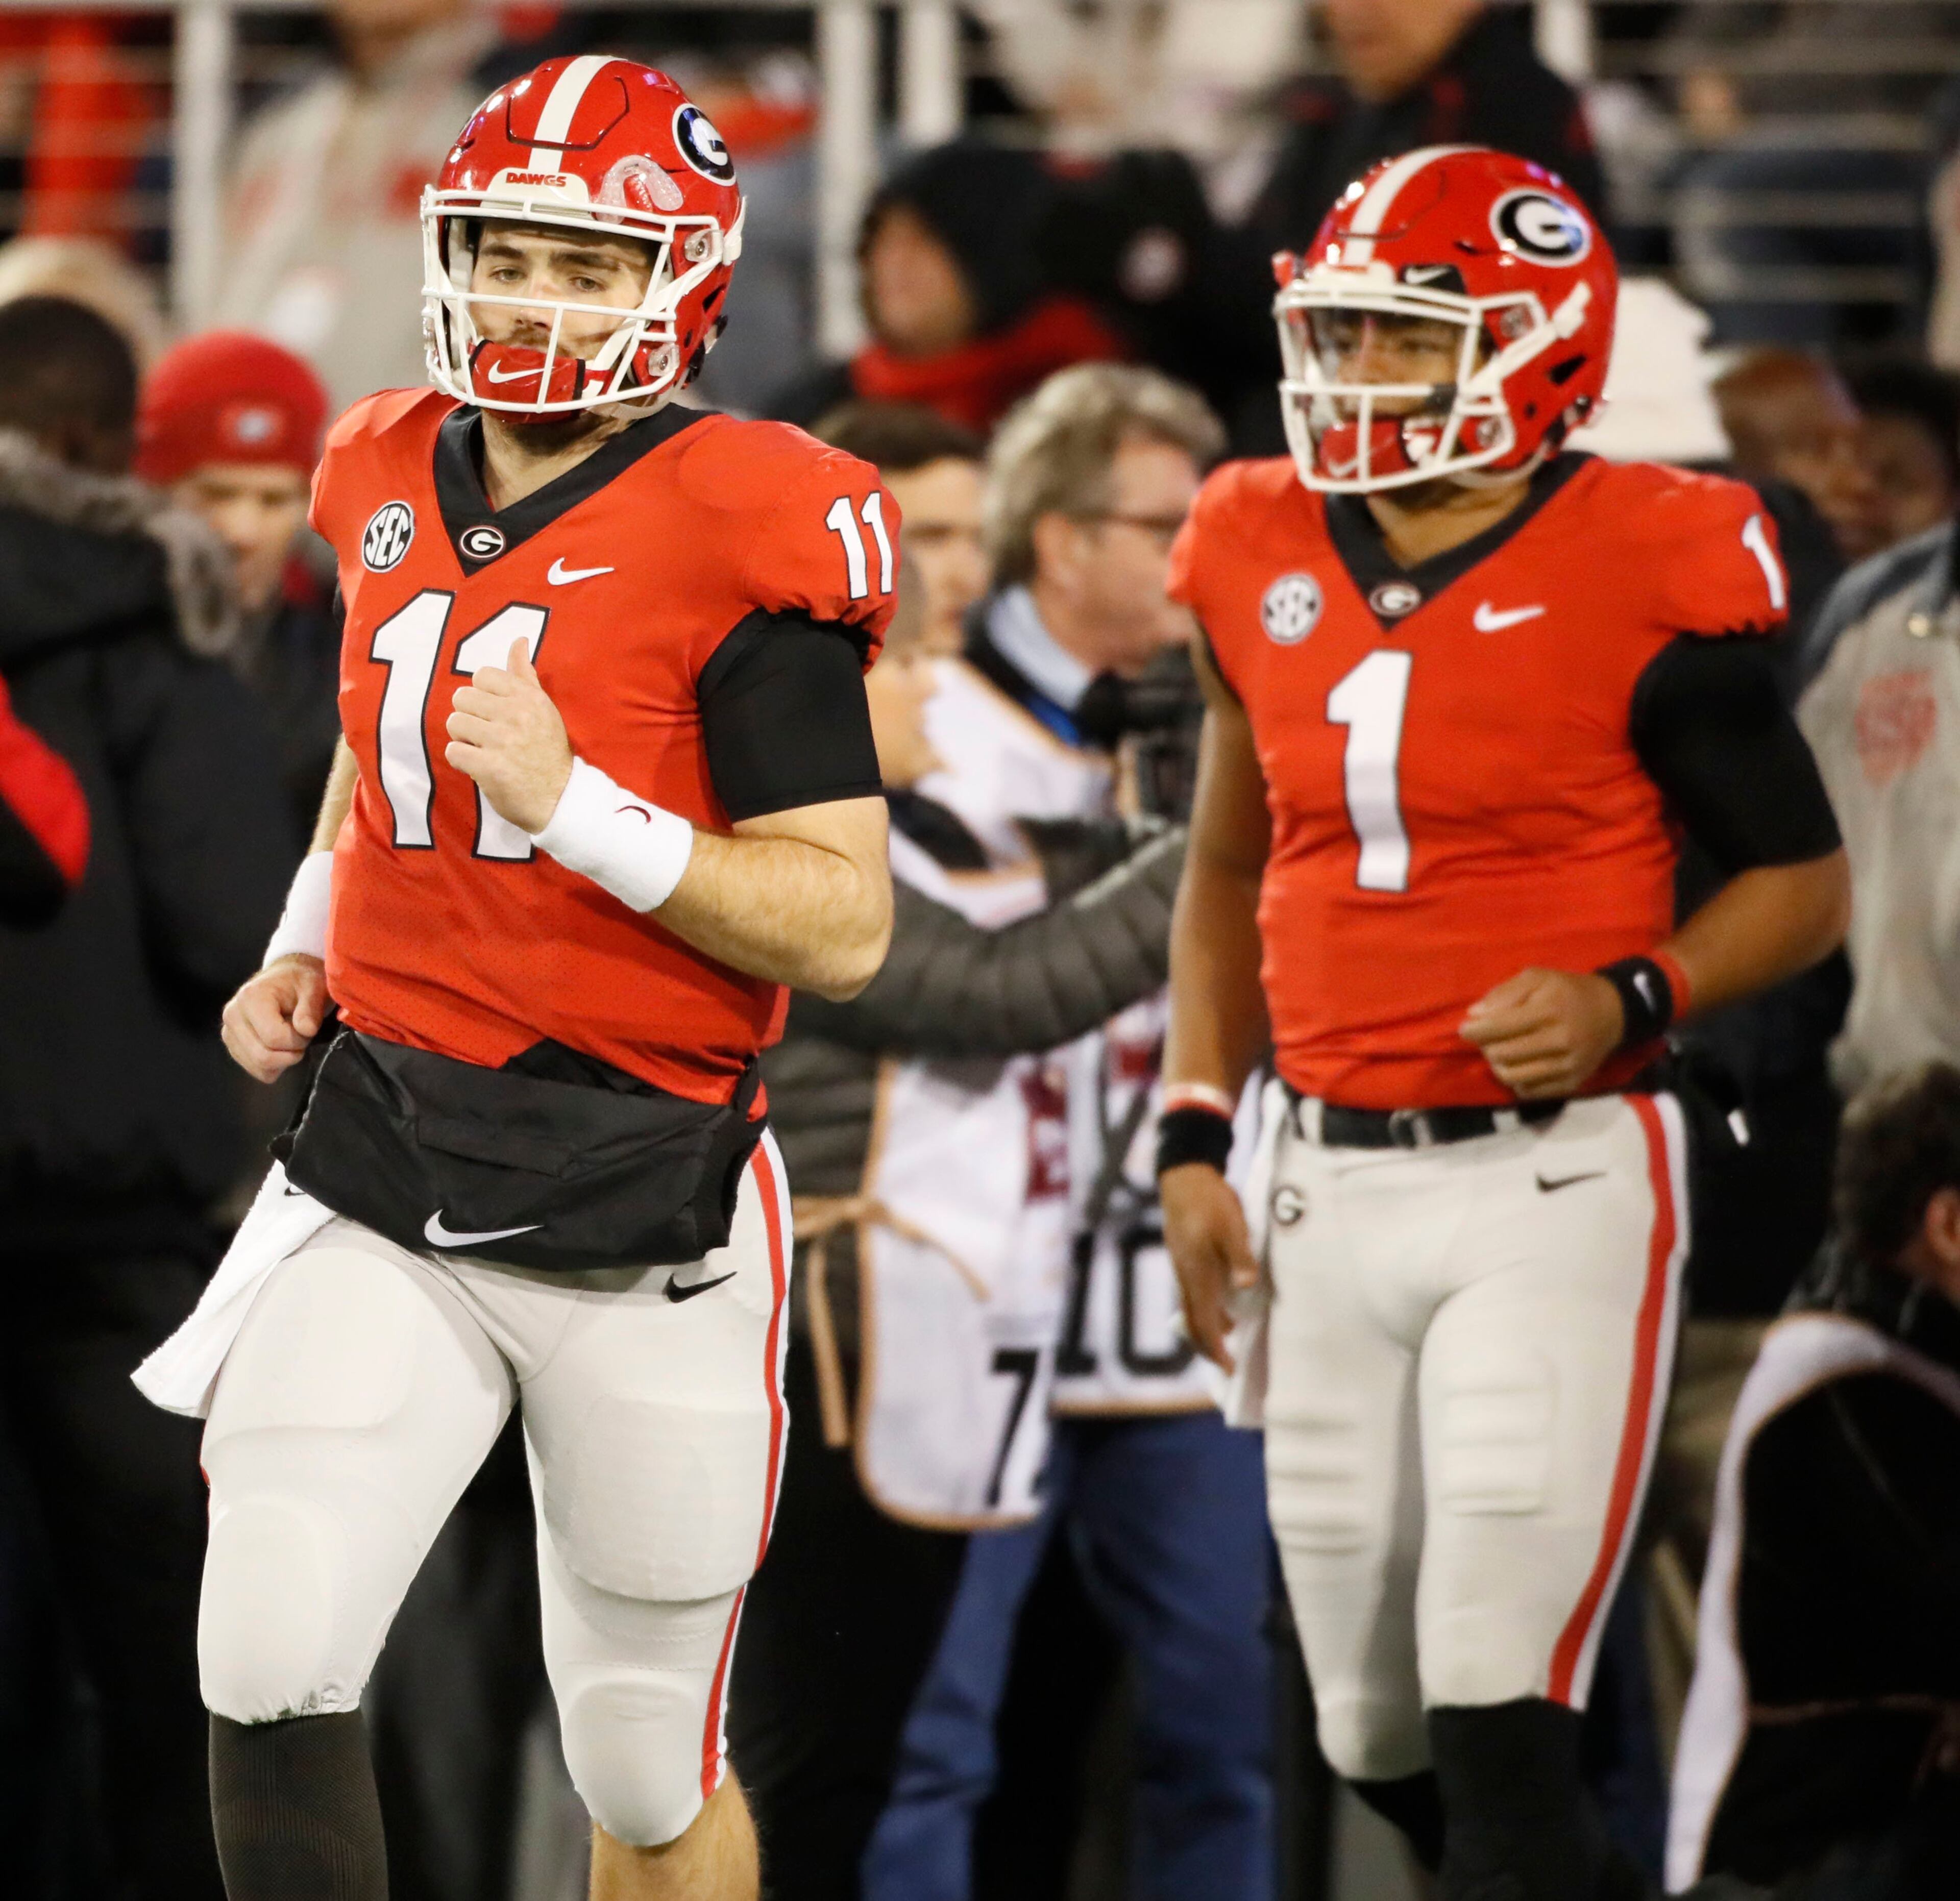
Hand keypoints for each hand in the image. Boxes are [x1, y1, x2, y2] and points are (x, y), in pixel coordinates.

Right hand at [222, 953, 327, 1082]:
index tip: (309, 1029)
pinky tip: (282, 1047)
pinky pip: (256, 1070)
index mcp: (250, 998)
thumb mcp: (313, 988)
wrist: (285, 979)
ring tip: (291, 1039)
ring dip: (283, 1061)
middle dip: (291, 1053)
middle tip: (303, 1038)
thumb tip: (306, 1030)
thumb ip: (310, 1009)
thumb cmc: (301, 982)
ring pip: (259, 1067)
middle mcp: (232, 1015)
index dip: (299, 1040)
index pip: (274, 1037)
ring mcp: (229, 1032)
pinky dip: (275, 1066)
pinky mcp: (233, 1045)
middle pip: (263, 1057)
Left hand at [445, 639, 572, 833]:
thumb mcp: (543, 709)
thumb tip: (519, 640)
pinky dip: (462, 761)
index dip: (482, 695)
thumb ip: (525, 675)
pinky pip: (454, 751)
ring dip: (464, 739)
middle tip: (485, 734)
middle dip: (468, 717)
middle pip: (462, 698)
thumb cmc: (547, 752)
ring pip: (454, 723)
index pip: (482, 675)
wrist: (561, 799)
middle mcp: (517, 715)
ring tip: (482, 749)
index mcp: (529, 698)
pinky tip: (479, 766)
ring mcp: (503, 741)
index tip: (495, 713)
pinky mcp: (490, 767)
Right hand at [1161, 1162, 1258, 1371]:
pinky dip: (1205, 1309)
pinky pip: (1192, 1294)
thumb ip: (1239, 1256)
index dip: (1215, 1350)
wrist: (1184, 1176)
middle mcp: (1186, 1277)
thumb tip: (1246, 1286)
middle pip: (1192, 1324)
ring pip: (1191, 1310)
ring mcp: (1182, 1268)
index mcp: (1197, 1274)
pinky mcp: (1184, 1258)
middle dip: (1207, 1348)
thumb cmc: (1210, 1200)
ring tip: (1228, 1338)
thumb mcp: (1232, 1225)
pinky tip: (1223, 1305)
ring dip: (1207, 1329)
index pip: (1204, 1324)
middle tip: (1226, 1364)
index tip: (1229, 1369)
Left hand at [1460, 967, 1623, 1098]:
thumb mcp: (1537, 977)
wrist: (1611, 1013)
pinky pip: (1529, 1091)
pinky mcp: (1571, 1083)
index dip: (1475, 1030)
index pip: (1501, 1026)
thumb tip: (1475, 1014)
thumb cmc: (1567, 991)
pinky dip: (1516, 1080)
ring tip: (1498, 1053)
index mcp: (1550, 1010)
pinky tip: (1518, 1065)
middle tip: (1485, 1040)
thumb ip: (1505, 993)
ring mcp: (1567, 1065)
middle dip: (1486, 1047)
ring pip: (1513, 1077)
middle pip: (1503, 1054)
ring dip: (1497, 1066)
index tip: (1465, 1029)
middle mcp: (1561, 1040)